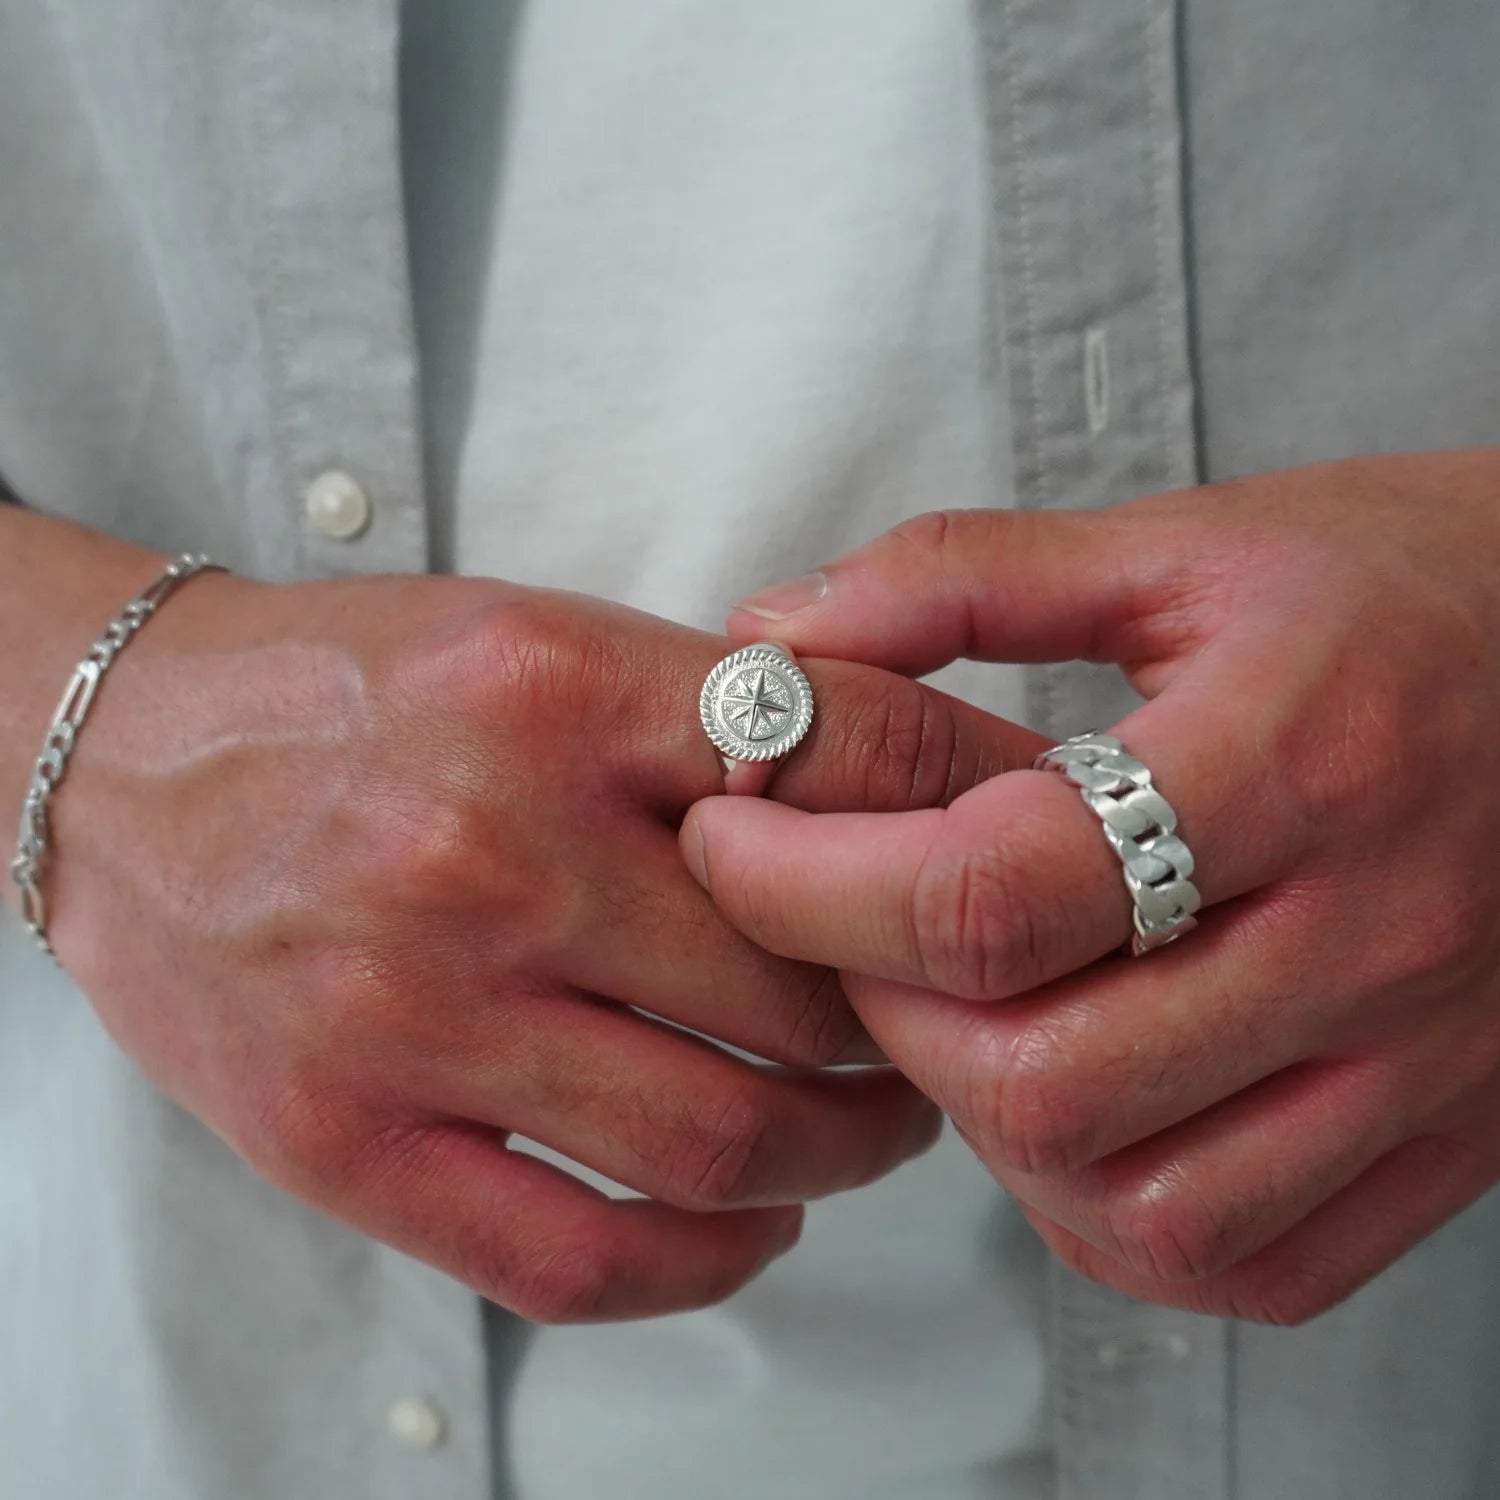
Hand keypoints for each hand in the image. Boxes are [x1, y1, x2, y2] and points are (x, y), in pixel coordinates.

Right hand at [46, 567, 1031, 1320]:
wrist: (126, 756)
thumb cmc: (355, 692)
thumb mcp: (540, 637)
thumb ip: (710, 713)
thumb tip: (909, 785)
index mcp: (555, 694)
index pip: (842, 760)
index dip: (966, 819)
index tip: (1008, 871)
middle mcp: (491, 852)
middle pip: (804, 982)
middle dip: (913, 1021)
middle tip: (943, 1025)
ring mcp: (413, 1013)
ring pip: (722, 1138)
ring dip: (844, 1154)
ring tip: (869, 1127)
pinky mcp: (341, 1141)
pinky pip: (578, 1259)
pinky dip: (706, 1263)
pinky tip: (751, 1223)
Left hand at [683, 449, 1499, 1323]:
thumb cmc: (1413, 583)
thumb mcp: (1187, 542)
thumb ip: (962, 577)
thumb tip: (774, 640)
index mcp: (1292, 761)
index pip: (991, 894)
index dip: (808, 887)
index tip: (734, 841)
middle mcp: (1372, 935)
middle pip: (1049, 1080)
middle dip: (885, 1016)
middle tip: (848, 927)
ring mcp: (1427, 1060)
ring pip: (1145, 1206)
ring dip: (995, 1131)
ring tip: (961, 1015)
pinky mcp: (1456, 1131)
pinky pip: (1259, 1264)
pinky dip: (1122, 1219)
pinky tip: (1083, 1114)